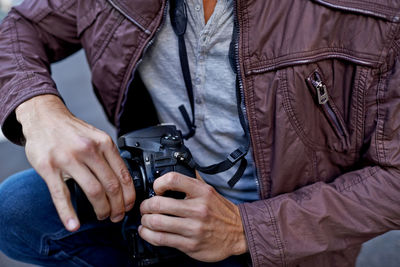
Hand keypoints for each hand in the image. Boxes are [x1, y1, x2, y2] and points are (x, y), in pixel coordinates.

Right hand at [16, 95, 134, 230]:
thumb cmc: (71, 130)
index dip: (129, 195)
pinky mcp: (49, 167)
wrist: (44, 116)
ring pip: (93, 191)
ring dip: (101, 209)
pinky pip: (61, 195)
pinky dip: (68, 213)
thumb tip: (123, 181)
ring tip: (102, 216)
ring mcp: (68, 159)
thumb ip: (108, 156)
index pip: (123, 175)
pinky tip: (73, 224)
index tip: (129, 206)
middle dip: (117, 206)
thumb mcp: (96, 137)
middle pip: (111, 186)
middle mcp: (88, 150)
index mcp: (104, 143)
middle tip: (117, 216)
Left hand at [139, 172, 247, 261]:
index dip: (158, 183)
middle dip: (146, 206)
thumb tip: (167, 179)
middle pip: (159, 204)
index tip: (156, 189)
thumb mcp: (209, 191)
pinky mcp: (190, 245)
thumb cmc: (220, 211)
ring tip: (145, 220)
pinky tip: (147, 232)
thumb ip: (190, 184)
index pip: (173, 179)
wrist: (239, 232)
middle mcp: (198, 209)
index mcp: (202, 192)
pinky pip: (162, 240)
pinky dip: (148, 235)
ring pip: (157, 223)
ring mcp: (194, 228)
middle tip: (145, 207)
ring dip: (145, 222)